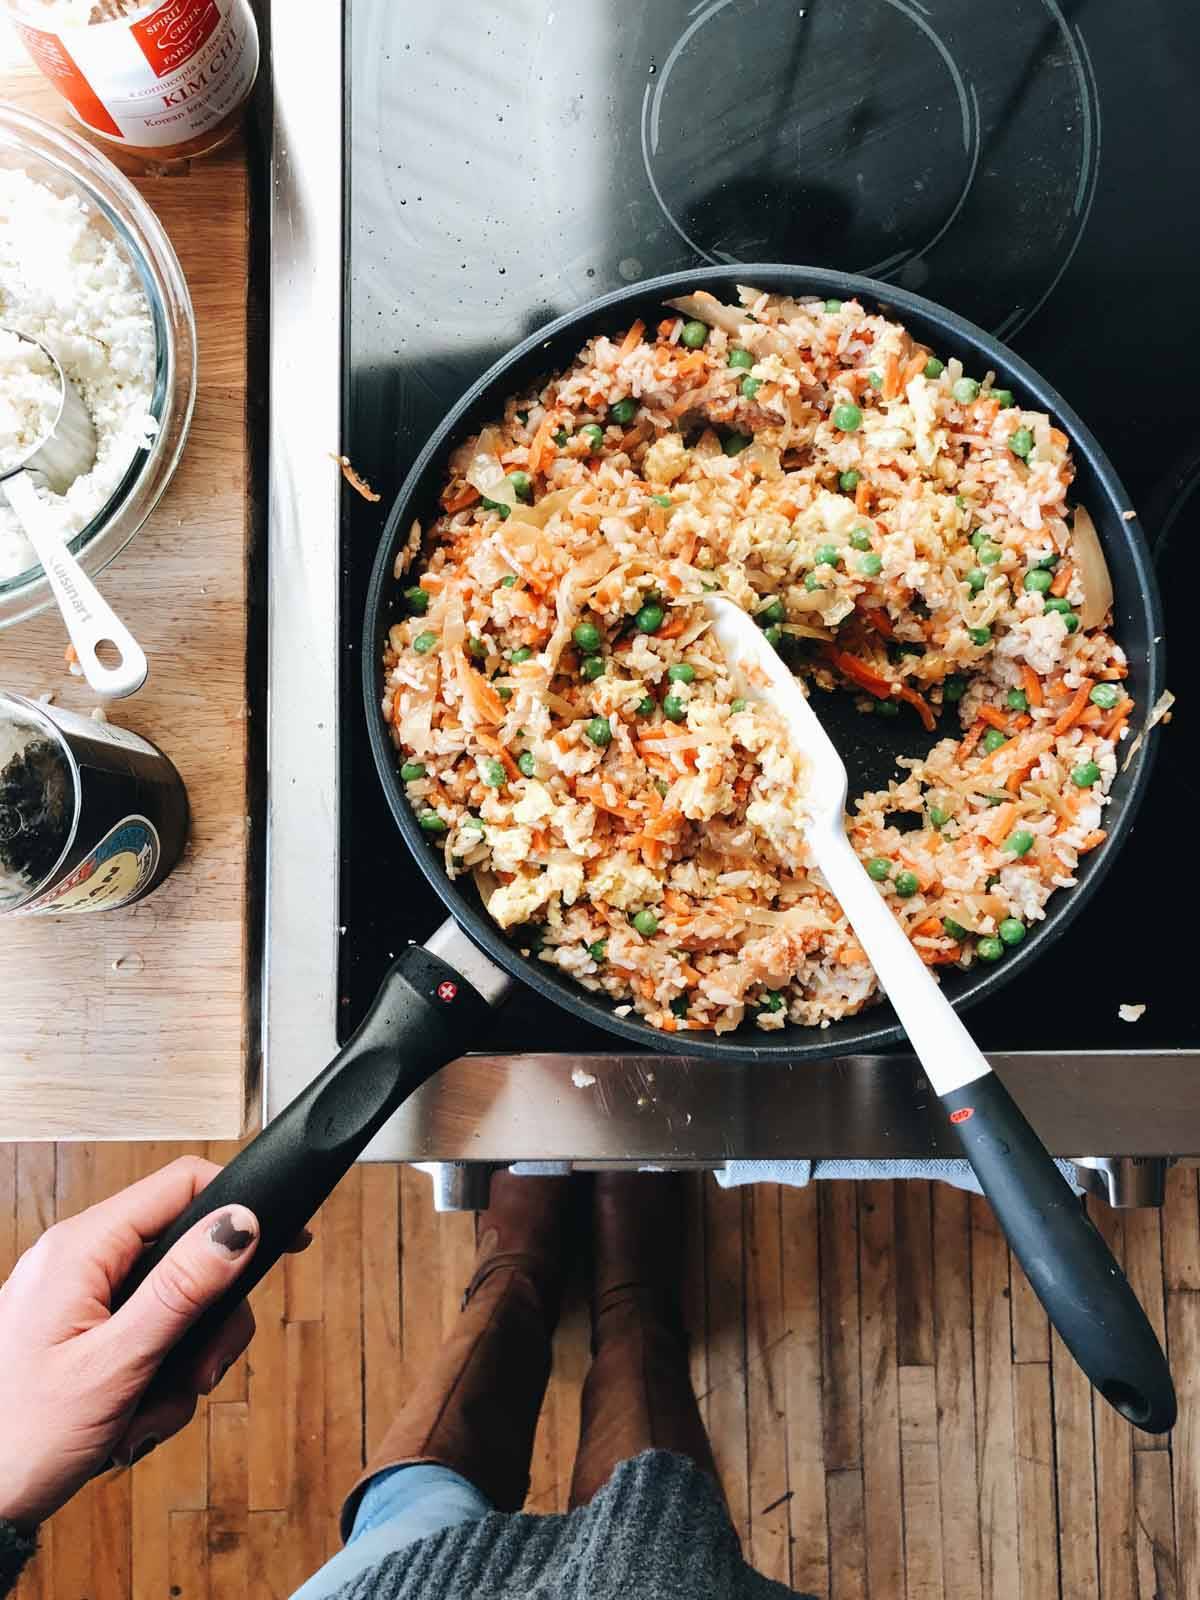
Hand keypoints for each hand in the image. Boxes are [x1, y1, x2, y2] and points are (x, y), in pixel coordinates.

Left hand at [0, 1157, 274, 1529]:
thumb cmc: (19, 1440)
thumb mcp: (116, 1364)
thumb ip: (181, 1289)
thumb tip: (239, 1225)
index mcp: (81, 1248)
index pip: (181, 1186)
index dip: (239, 1207)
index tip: (284, 1239)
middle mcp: (79, 1260)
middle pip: (187, 1253)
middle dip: (208, 1320)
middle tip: (201, 1372)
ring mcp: (79, 1297)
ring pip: (176, 1303)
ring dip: (182, 1362)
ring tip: (153, 1409)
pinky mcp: (82, 1331)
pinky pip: (148, 1335)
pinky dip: (155, 1380)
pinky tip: (132, 1419)